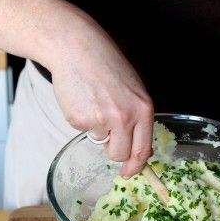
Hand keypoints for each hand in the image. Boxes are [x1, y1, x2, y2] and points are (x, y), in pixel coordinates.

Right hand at [0, 0, 153, 177]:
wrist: (76, 47)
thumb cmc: (106, 66)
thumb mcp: (133, 89)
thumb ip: (138, 118)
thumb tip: (140, 150)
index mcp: (143, 109)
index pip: (143, 150)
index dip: (136, 166)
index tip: (129, 173)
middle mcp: (125, 117)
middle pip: (120, 154)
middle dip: (113, 151)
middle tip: (107, 134)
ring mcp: (101, 119)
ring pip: (99, 141)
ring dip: (96, 129)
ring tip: (94, 102)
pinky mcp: (80, 119)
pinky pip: (82, 130)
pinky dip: (81, 119)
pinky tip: (82, 98)